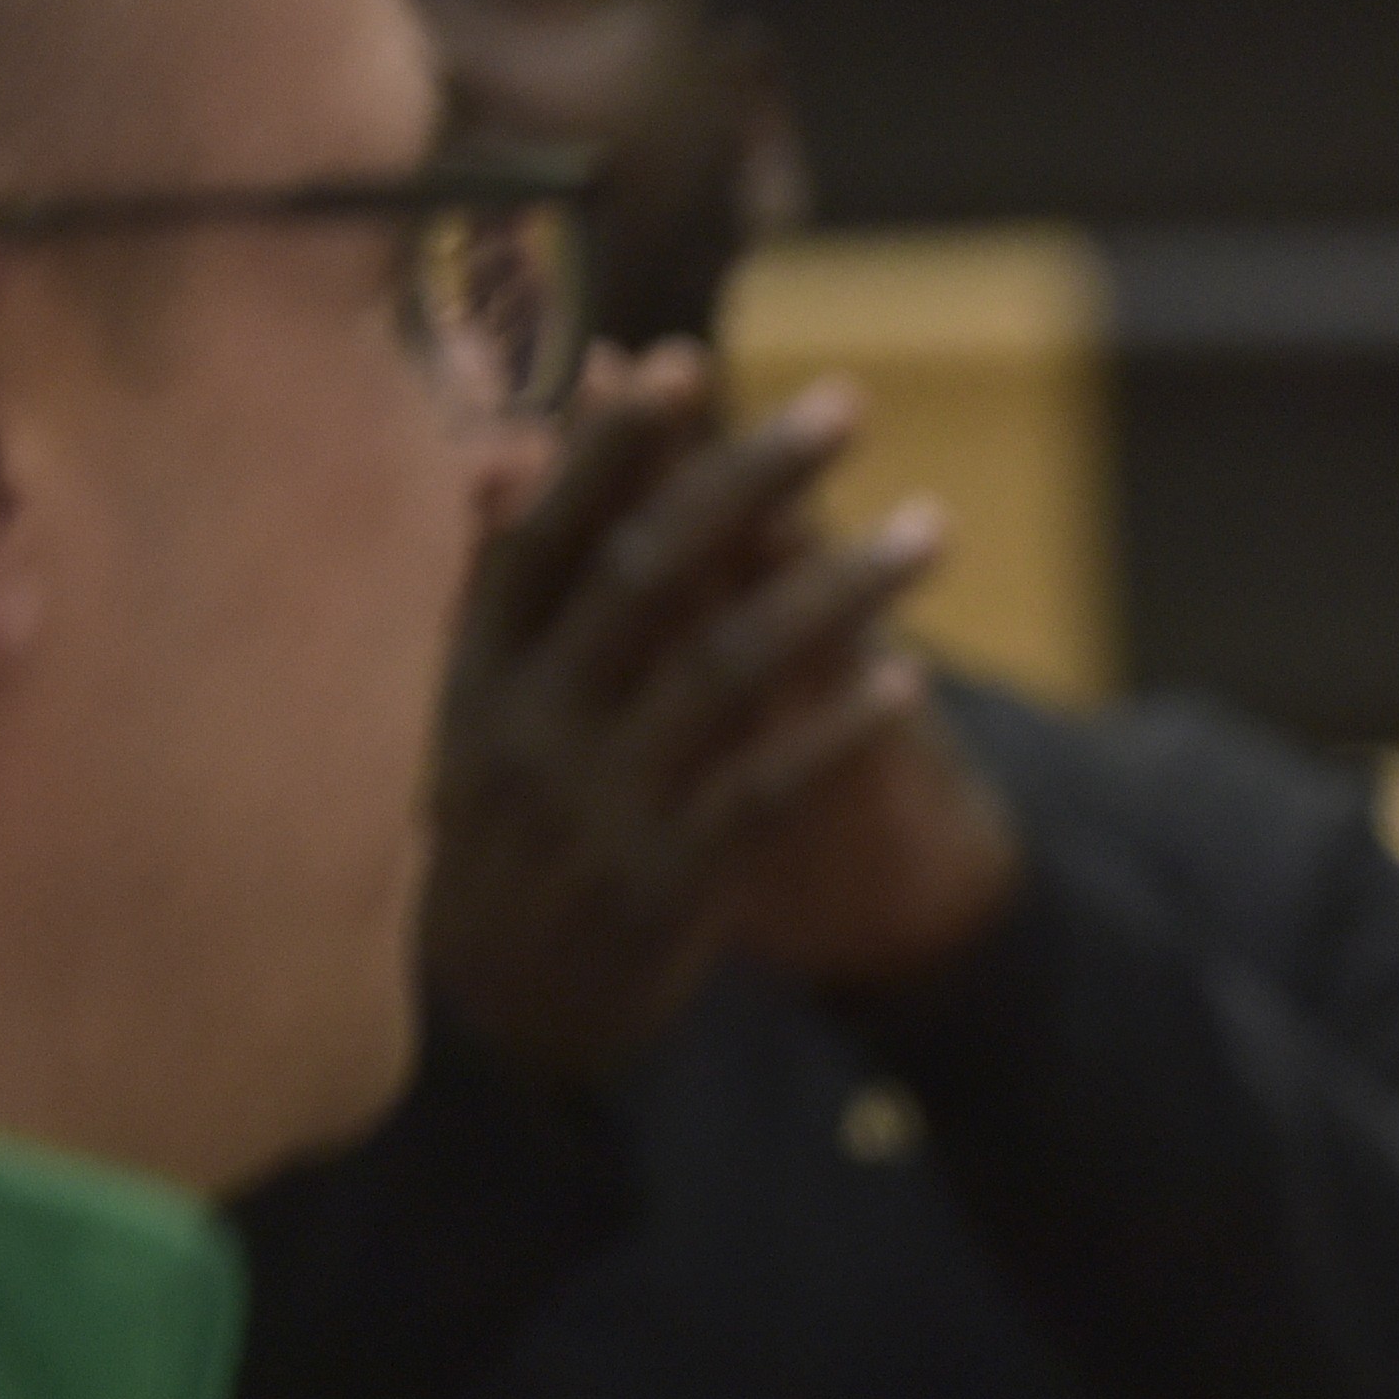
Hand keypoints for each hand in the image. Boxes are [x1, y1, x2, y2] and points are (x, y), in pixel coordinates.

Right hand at [417, 346, 1000, 1084]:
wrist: (474, 1034)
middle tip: (848, 406)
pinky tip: (910, 679)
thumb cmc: (486, 848)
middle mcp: (530, 721)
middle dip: (750, 479)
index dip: (613, 447)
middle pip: (649, 572)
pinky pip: (765, 787)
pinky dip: (837, 729)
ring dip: (839, 589)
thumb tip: (508, 444)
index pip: (543, 532)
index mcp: (473, 672)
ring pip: (727, 666)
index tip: (689, 365)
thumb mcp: (463, 716)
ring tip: (934, 530)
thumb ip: (498, 590)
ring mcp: (597, 799)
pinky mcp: (665, 878)